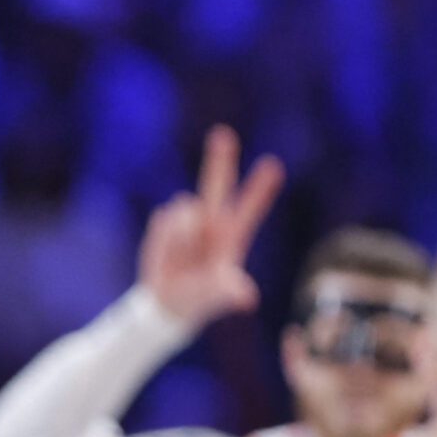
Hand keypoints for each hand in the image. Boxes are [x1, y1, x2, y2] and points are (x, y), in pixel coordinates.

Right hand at [135, 126, 283, 327]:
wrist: (168, 302)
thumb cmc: (200, 298)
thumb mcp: (216, 294)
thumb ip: (229, 289)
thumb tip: (246, 298)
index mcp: (231, 235)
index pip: (248, 209)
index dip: (259, 189)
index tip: (273, 165)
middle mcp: (211, 223)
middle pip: (216, 185)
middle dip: (220, 160)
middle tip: (222, 133)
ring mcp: (187, 222)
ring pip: (184, 211)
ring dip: (180, 235)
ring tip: (180, 259)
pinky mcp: (164, 224)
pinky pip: (164, 218)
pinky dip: (163, 237)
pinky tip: (167, 253)